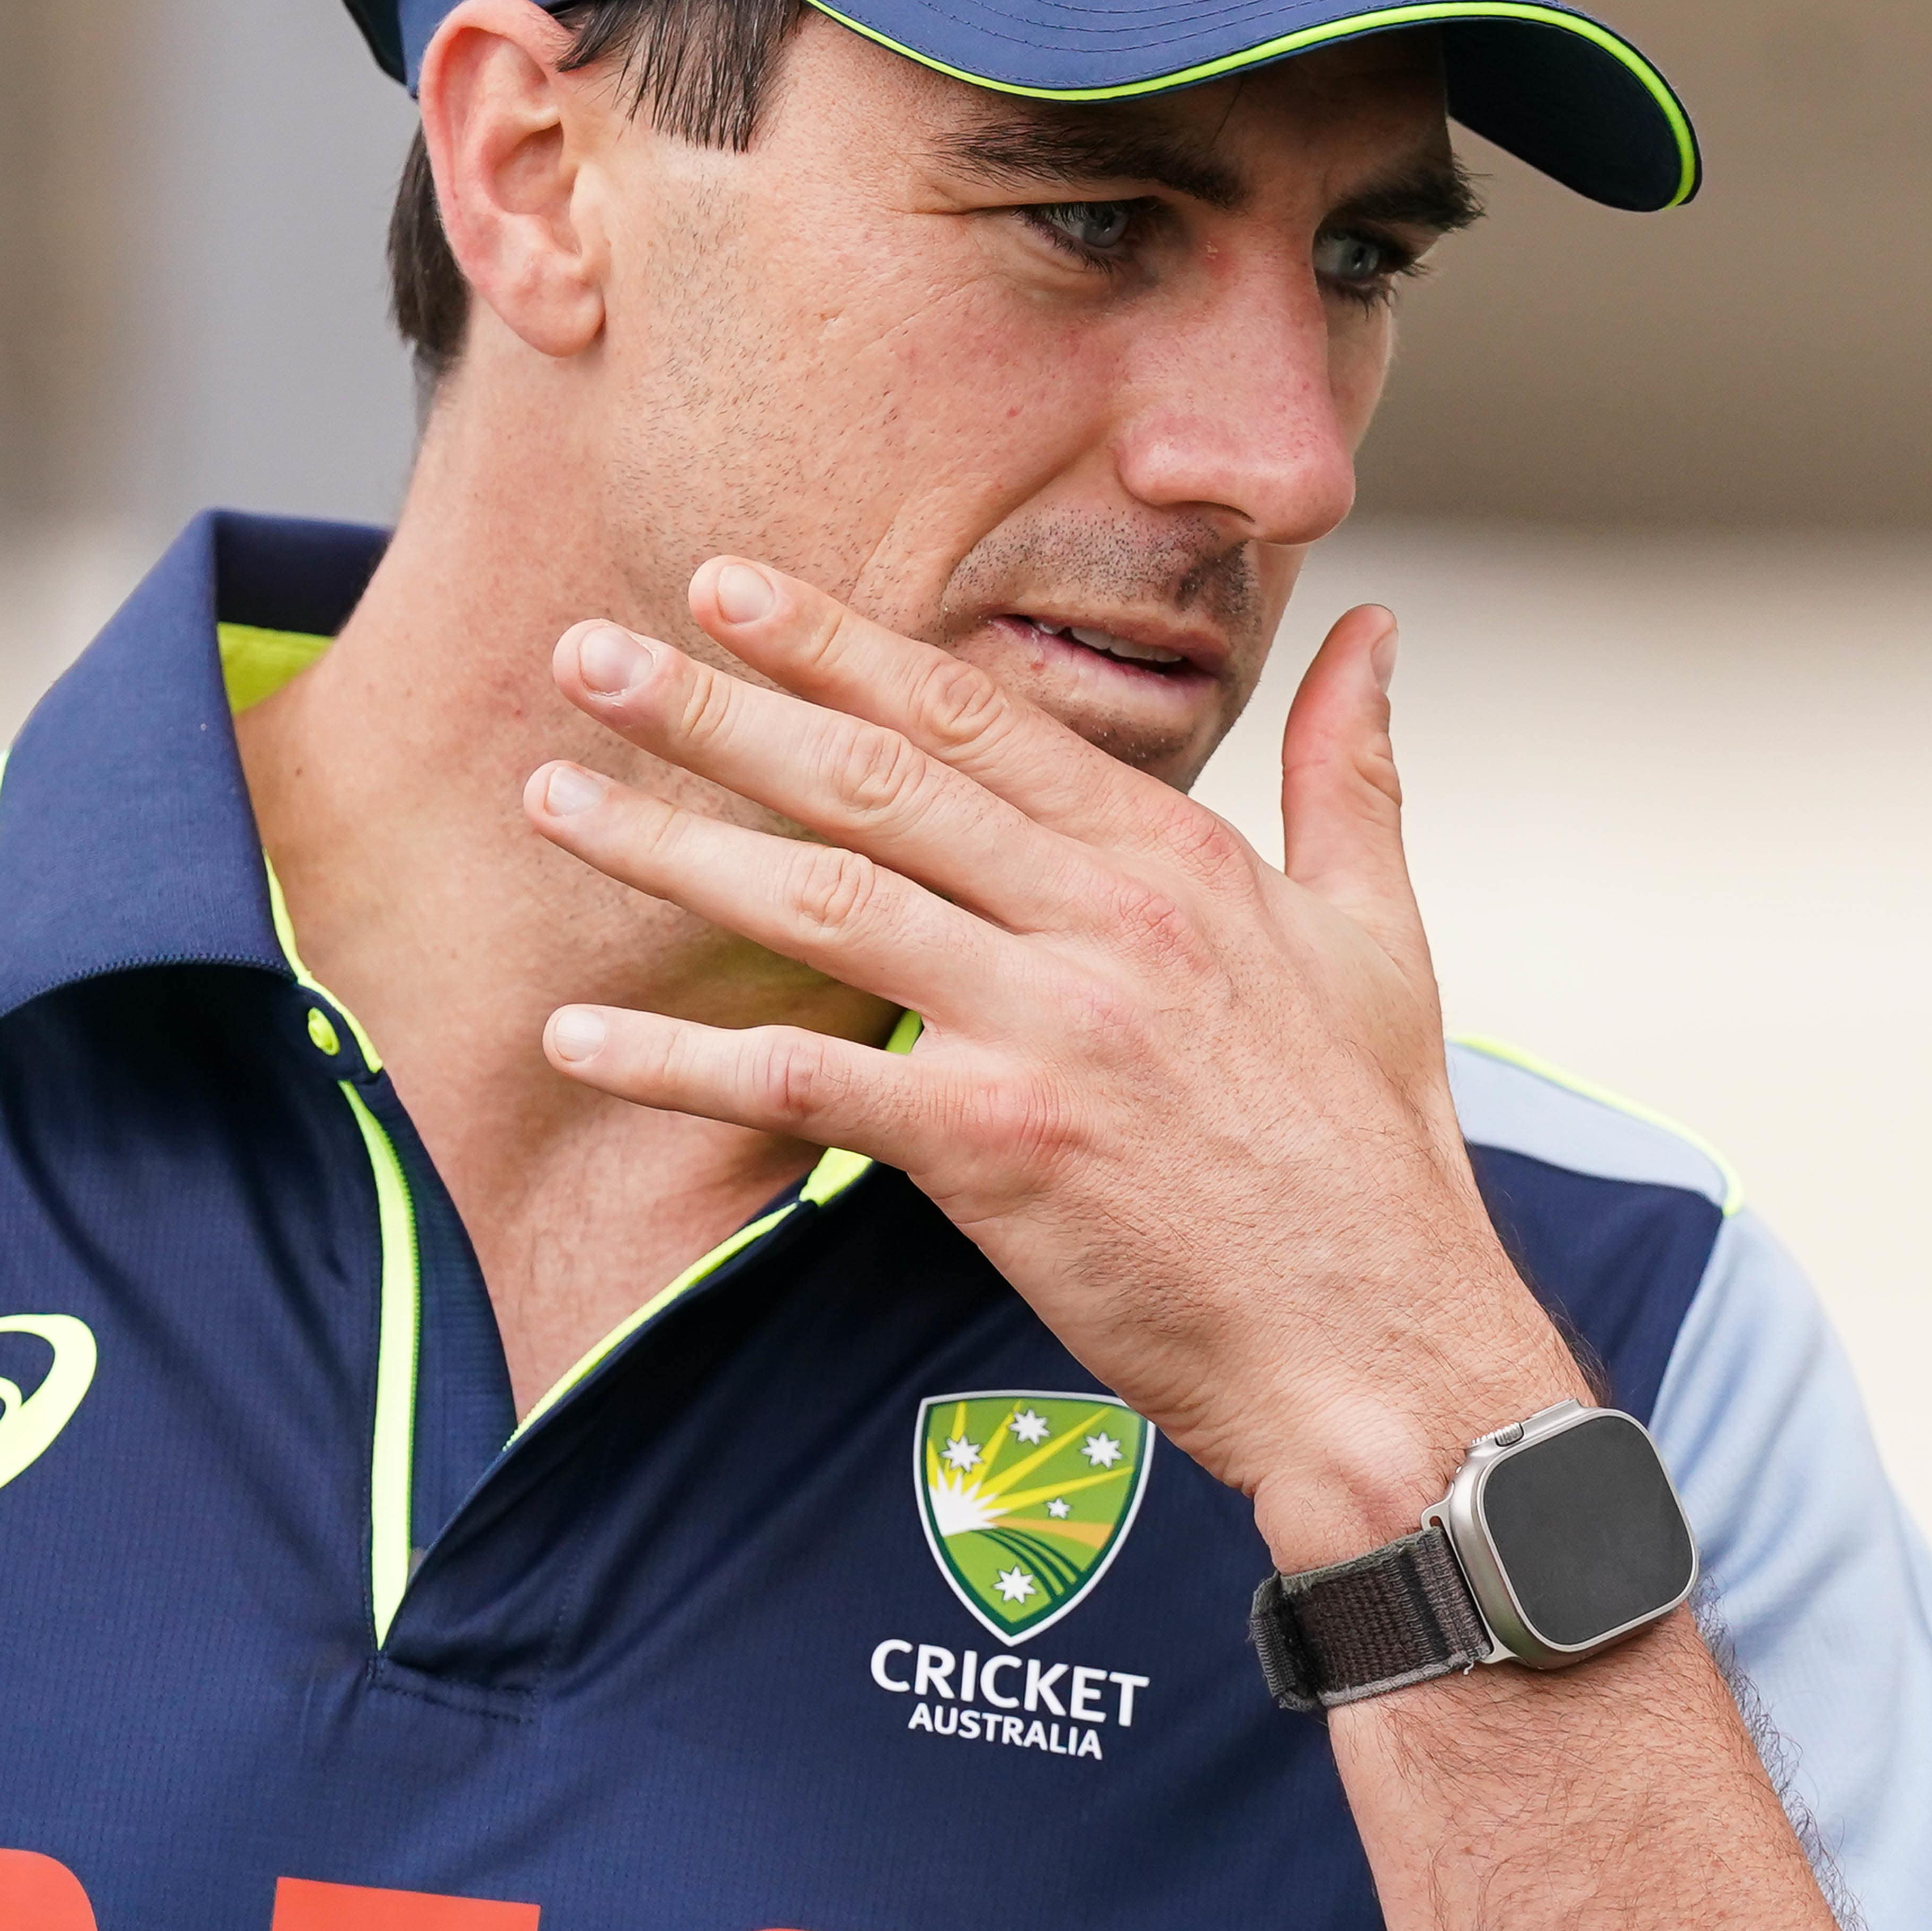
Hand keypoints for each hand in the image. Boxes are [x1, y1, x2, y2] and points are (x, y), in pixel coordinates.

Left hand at [523, 556, 1576, 1558]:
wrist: (1377, 1340)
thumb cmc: (1371, 1153)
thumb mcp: (1380, 932)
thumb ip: (1350, 770)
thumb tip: (1371, 630)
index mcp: (1174, 859)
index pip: (971, 717)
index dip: (836, 646)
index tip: (725, 590)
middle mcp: (1100, 923)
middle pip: (871, 781)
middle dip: (714, 708)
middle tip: (587, 653)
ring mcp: (1044, 1030)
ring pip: (819, 903)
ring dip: (668, 846)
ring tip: (551, 795)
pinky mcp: (996, 1148)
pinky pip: (804, 1083)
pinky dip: (679, 1061)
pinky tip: (575, 1037)